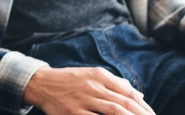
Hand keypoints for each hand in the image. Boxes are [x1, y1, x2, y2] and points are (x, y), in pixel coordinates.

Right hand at [23, 67, 153, 114]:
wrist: (40, 83)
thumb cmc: (69, 80)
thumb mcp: (91, 75)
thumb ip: (115, 83)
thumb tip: (139, 96)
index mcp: (99, 75)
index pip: (129, 93)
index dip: (144, 107)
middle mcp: (92, 86)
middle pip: (124, 104)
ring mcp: (82, 100)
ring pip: (114, 111)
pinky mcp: (72, 112)